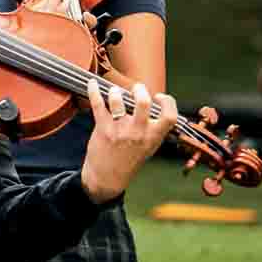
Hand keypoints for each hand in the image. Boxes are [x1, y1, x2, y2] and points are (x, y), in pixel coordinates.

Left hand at [78, 79, 178, 202]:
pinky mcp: (102, 128)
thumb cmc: (129, 161)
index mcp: (153, 137)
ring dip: (115, 92)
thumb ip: (153, 130)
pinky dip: (93, 90)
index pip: (170, 116)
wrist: (107, 178)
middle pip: (143, 102)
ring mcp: (119, 129)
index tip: (159, 97)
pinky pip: (97, 104)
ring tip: (115, 92)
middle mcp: (138, 132)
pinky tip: (92, 84)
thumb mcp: (149, 148)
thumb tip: (155, 107)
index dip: (168, 102)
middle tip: (136, 89)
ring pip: (118, 101)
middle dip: (140, 90)